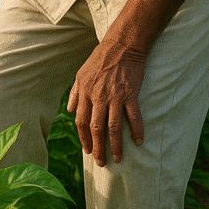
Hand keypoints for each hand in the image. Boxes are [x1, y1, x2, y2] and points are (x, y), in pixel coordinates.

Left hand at [66, 39, 146, 166]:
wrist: (121, 46)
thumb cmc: (99, 59)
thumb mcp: (80, 73)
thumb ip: (75, 93)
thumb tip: (70, 110)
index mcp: (85, 92)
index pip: (81, 121)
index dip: (83, 138)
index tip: (87, 150)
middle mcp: (98, 97)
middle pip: (96, 128)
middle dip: (98, 148)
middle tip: (101, 162)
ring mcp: (114, 97)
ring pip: (113, 127)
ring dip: (115, 145)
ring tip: (117, 158)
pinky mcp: (130, 94)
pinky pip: (134, 117)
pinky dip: (137, 130)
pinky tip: (139, 142)